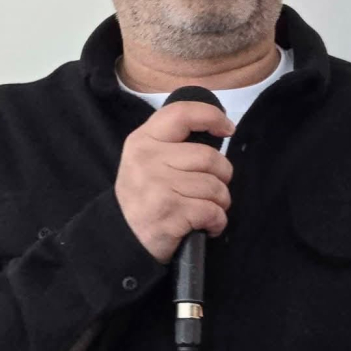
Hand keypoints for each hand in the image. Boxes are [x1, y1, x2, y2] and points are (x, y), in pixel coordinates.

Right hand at [115, 101, 234, 262]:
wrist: (123, 237)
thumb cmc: (144, 195)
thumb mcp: (145, 159)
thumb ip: (172, 142)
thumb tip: (217, 129)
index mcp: (143, 140)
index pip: (182, 113)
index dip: (212, 116)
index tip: (228, 129)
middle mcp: (148, 159)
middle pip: (209, 157)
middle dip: (222, 175)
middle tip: (213, 188)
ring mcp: (158, 186)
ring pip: (215, 186)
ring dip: (220, 202)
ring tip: (206, 209)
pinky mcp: (170, 212)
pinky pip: (213, 211)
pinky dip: (217, 222)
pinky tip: (206, 225)